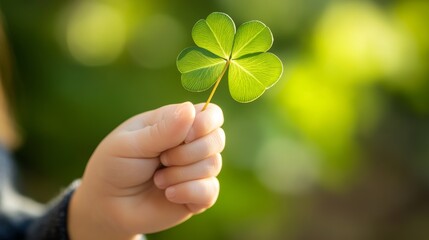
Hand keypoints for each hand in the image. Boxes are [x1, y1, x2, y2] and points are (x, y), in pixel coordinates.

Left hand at [69, 102, 224, 238]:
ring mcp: (195, 171)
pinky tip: (168, 194)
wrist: (107, 207)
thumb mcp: (130, 144)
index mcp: (176, 123)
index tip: (186, 136)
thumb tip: (190, 109)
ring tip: (157, 181)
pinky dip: (188, 192)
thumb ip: (161, 130)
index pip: (210, 114)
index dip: (206, 122)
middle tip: (161, 160)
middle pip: (217, 139)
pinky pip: (210, 191)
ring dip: (180, 174)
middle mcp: (191, 145)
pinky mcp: (197, 196)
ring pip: (213, 165)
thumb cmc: (115, 167)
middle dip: (188, 152)